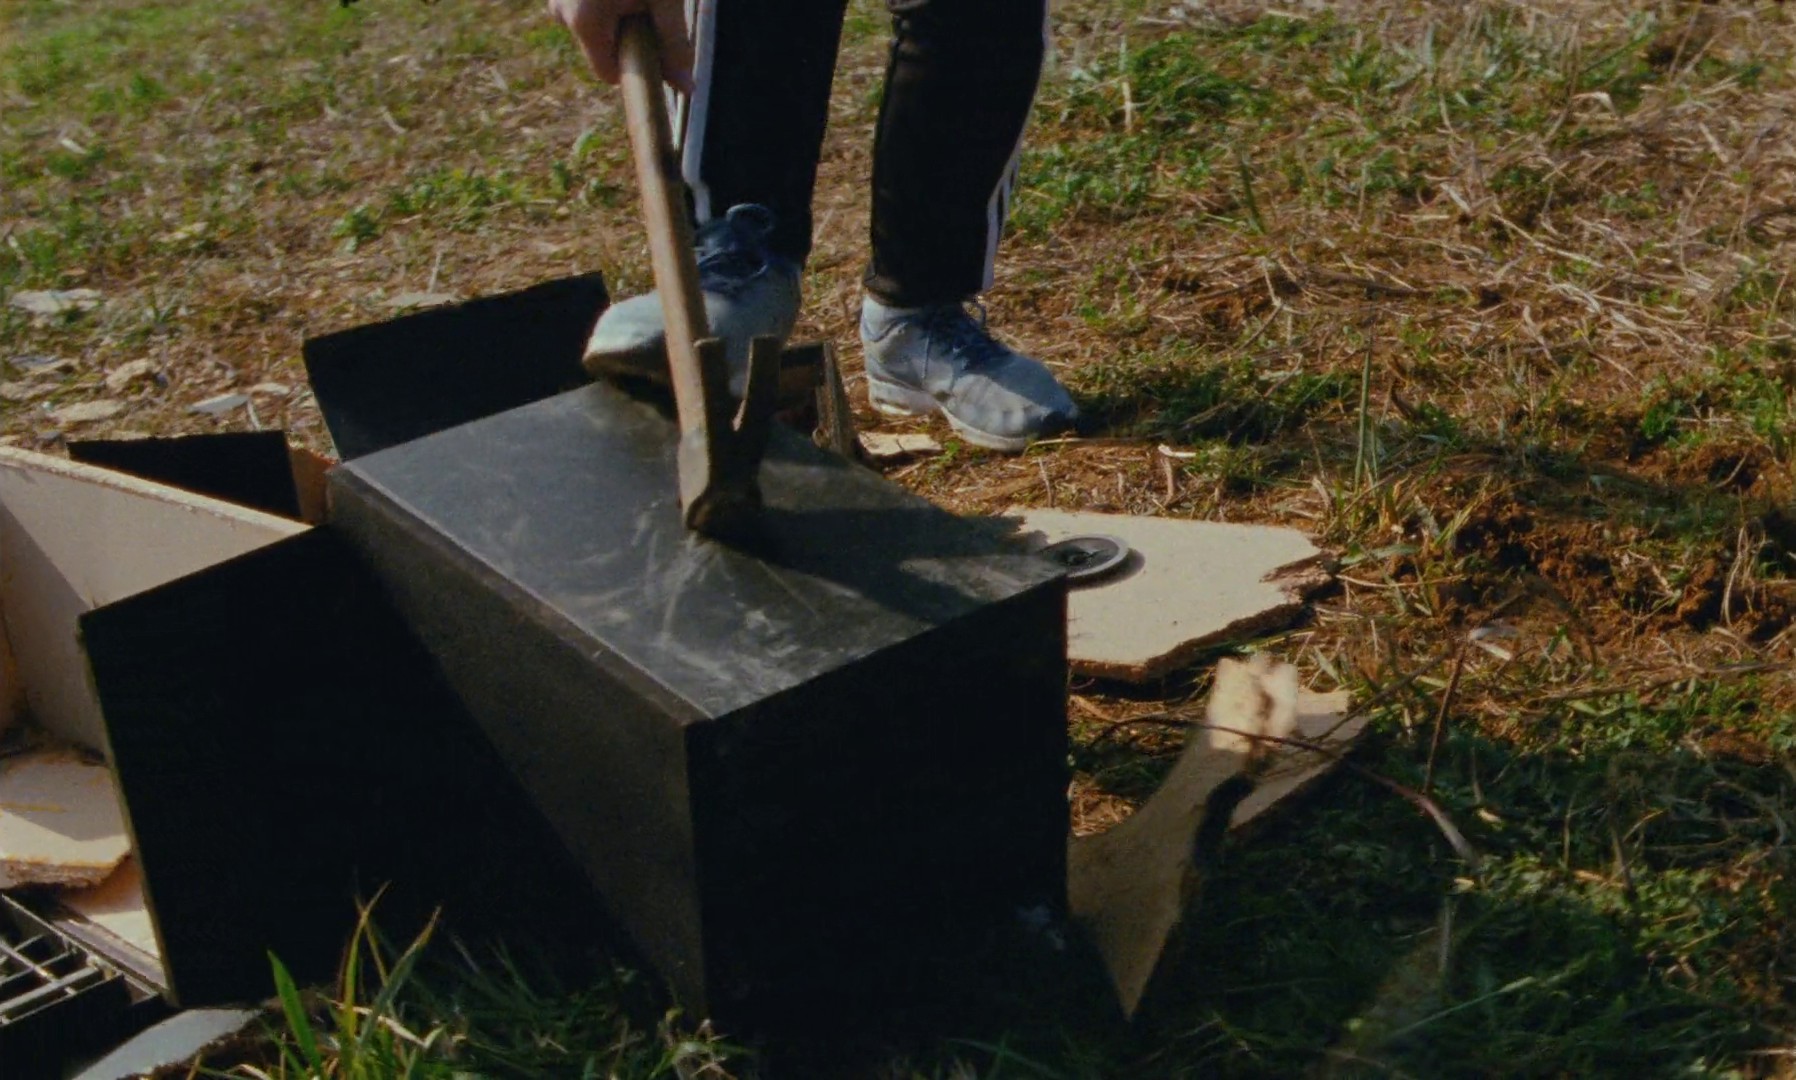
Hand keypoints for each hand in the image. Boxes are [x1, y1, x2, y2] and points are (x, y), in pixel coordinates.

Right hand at [547, 0, 693, 92]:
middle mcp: (561, 12)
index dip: (635, 65)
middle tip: (648, 2)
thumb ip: (674, 45)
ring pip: (593, 26)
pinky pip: (584, 6)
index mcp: (584, 22)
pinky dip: (605, 0)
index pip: (609, 75)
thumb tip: (686, 89)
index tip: (654, 44)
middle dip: (627, 33)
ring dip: (617, 13)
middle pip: (602, 49)